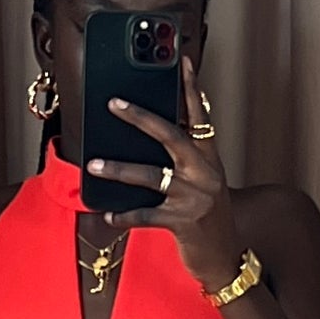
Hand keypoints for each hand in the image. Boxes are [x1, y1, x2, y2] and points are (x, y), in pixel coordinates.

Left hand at [85, 55, 242, 293]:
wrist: (226, 256)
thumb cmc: (208, 217)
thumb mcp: (204, 182)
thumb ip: (186, 159)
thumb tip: (150, 137)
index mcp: (210, 158)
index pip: (201, 116)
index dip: (191, 88)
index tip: (181, 61)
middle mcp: (204, 172)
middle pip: (170, 135)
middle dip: (140, 117)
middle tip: (114, 103)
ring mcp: (193, 197)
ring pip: (150, 175)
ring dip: (118, 170)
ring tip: (94, 165)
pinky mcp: (182, 222)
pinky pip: (146, 215)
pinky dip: (124, 216)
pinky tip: (108, 215)